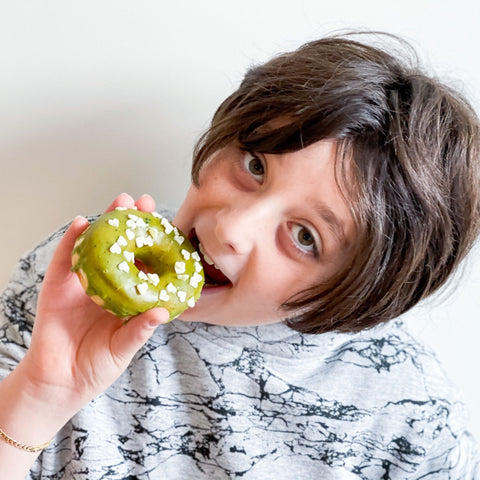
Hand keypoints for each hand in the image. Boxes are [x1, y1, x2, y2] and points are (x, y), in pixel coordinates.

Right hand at [21, 193, 168, 410]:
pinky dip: (71, 240)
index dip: (152, 244)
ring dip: (105, 222)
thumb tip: (162, 312)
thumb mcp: (123, 349)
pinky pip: (64, 260)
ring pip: (94, 247)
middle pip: (119, 248)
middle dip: (131, 224)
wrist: (58, 385)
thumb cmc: (94, 367)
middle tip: (143, 203)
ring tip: (120, 203)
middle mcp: (105, 286)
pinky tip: (81, 223)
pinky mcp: (57, 288)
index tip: (166, 225)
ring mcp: (80, 284)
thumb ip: (139, 330)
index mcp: (124, 298)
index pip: (140, 264)